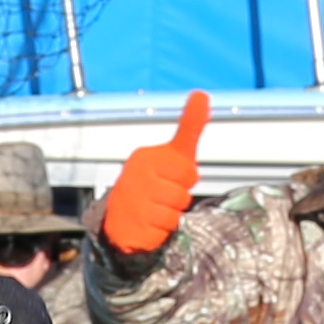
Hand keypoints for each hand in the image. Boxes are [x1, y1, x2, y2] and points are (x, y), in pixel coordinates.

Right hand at [98, 90, 216, 255]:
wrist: (122, 219)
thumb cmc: (152, 183)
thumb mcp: (173, 152)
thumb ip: (189, 127)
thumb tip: (202, 95)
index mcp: (146, 157)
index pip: (187, 170)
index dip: (185, 177)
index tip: (170, 176)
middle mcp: (136, 176)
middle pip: (184, 192)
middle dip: (179, 195)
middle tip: (163, 194)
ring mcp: (133, 201)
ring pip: (176, 211)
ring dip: (171, 213)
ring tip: (155, 208)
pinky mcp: (134, 224)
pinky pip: (166, 227)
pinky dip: (162, 229)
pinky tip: (150, 222)